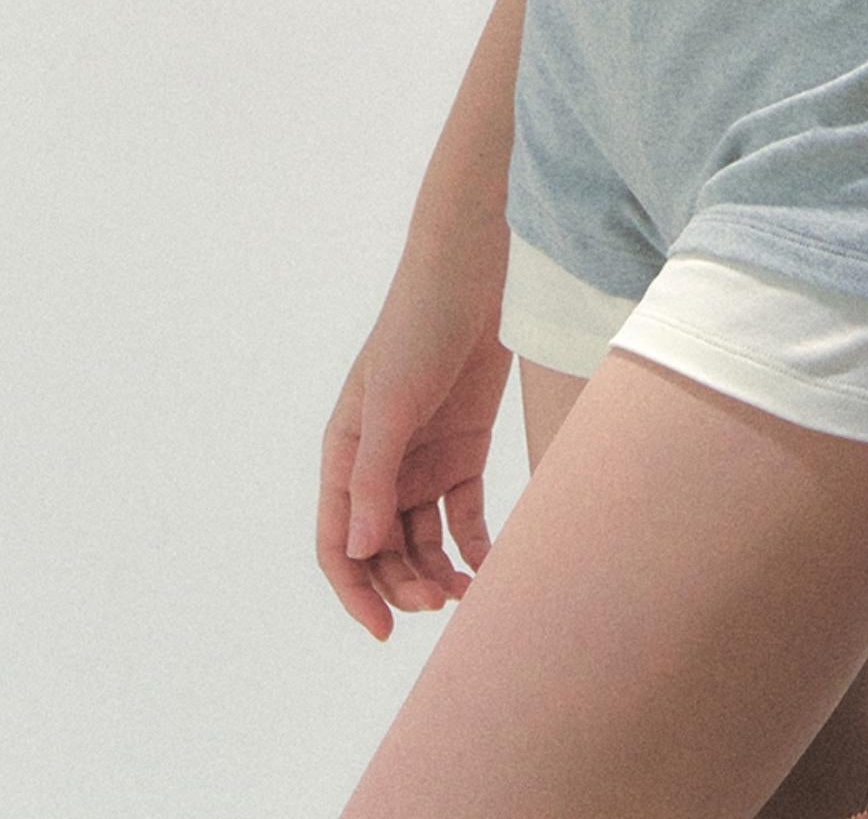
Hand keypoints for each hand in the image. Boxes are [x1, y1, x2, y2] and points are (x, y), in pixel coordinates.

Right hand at [317, 216, 512, 639]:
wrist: (474, 276)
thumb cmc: (418, 328)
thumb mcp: (391, 403)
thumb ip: (374, 477)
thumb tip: (359, 552)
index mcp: (345, 456)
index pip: (339, 543)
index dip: (355, 591)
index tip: (385, 629)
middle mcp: (379, 465)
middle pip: (383, 550)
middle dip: (405, 584)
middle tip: (442, 604)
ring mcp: (422, 459)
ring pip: (423, 539)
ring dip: (439, 571)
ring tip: (468, 593)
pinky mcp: (464, 449)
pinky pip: (463, 514)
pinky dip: (473, 544)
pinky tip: (491, 564)